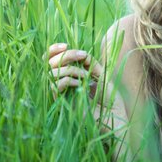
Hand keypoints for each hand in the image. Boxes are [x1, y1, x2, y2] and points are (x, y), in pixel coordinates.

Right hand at [47, 42, 131, 160]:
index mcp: (67, 75)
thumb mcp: (99, 73)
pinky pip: (56, 86)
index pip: (49, 59)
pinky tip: (80, 85)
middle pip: (48, 63)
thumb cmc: (108, 97)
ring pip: (51, 73)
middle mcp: (59, 83)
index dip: (53, 50)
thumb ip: (88, 61)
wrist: (114, 116)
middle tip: (82, 55)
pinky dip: (68, 80)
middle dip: (66, 55)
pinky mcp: (61, 104)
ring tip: (87, 76)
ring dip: (72, 69)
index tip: (65, 45)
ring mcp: (59, 94)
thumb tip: (79, 53)